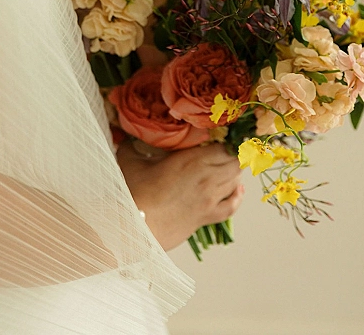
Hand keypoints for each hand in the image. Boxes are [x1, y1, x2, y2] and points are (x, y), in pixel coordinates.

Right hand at [116, 140, 244, 250]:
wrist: (134, 226)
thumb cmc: (133, 193)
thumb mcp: (131, 161)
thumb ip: (131, 145)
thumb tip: (126, 137)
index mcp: (192, 159)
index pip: (222, 145)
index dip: (222, 141)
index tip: (217, 139)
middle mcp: (206, 177)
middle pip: (233, 161)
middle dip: (231, 155)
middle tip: (222, 152)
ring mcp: (209, 198)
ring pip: (235, 180)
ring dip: (233, 172)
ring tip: (225, 167)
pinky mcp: (206, 217)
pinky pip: (232, 206)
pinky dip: (237, 197)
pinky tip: (237, 190)